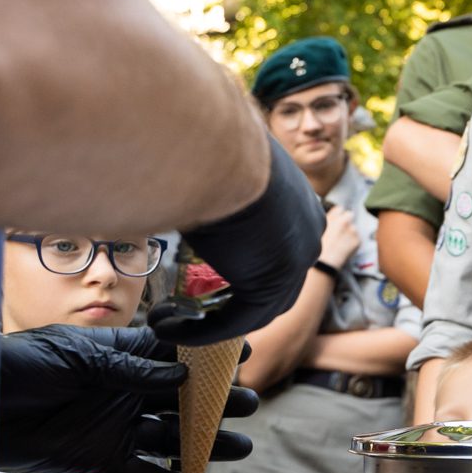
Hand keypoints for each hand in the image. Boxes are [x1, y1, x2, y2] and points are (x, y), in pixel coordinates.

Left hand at [0, 325, 257, 472]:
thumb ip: (125, 366)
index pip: (173, 355)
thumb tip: (178, 377)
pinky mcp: (100, 459)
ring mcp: (114, 426)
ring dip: (204, 441)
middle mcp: (124, 391)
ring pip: (171, 436)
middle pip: (180, 398)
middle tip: (248, 404)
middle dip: (215, 402)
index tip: (240, 354)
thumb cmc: (18, 365)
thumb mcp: (73, 355)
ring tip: (240, 445)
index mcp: (119, 357)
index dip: (206, 357)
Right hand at [148, 136, 324, 344]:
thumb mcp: (220, 166)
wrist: (211, 144)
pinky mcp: (270, 283)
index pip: (280, 250)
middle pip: (276, 286)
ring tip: (167, 321)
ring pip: (256, 309)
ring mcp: (296, 260)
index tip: (209, 280)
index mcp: (300, 203)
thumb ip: (215, 186)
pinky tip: (163, 325)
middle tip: (193, 311)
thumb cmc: (205, 143)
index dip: (246, 271)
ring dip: (210, 322)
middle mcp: (307, 233)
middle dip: (235, 304)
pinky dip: (199, 329)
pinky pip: (235, 320)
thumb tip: (184, 179)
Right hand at [318, 205, 360, 268]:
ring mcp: (352, 230)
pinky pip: (357, 239)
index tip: (338, 219)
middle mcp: (344, 221)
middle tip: (342, 231)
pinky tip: (345, 249)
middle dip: (347, 220)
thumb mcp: (318, 229)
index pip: (340, 209)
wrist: (325, 262)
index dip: (338, 215)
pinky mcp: (358, 240)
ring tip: (341, 243)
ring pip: (354, 229)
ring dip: (350, 233)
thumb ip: (327, 221)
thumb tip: (334, 217)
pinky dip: (353, 243)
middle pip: (349, 215)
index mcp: (333, 217)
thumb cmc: (318, 246)